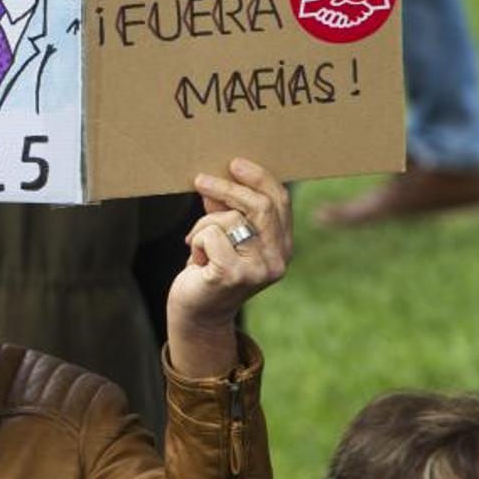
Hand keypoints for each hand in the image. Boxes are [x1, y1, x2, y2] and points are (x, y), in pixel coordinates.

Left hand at [167, 158, 292, 376]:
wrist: (197, 314)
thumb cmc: (209, 270)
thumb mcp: (222, 236)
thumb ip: (226, 210)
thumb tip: (220, 179)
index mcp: (283, 247)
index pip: (279, 202)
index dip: (259, 178)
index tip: (234, 164)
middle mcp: (278, 260)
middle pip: (259, 206)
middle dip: (226, 188)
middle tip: (200, 180)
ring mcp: (258, 270)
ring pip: (230, 220)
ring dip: (203, 224)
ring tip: (195, 243)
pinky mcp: (233, 275)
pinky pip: (211, 236)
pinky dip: (196, 240)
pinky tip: (195, 260)